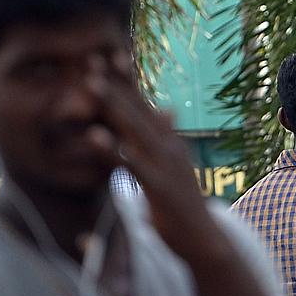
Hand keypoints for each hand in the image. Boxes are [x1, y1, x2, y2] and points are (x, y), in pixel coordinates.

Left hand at [95, 63, 220, 261]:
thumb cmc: (183, 203)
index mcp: (169, 141)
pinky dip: (112, 148)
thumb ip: (165, 137)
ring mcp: (165, 164)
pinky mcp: (159, 186)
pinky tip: (94, 135)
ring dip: (112, 105)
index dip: (127, 81)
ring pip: (135, 129)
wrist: (204, 239)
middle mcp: (169, 146)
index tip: (107, 56)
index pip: (145, 105)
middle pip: (137, 109)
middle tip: (90, 58)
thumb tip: (168, 110)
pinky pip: (132, 163)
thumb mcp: (174, 165)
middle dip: (114, 83)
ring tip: (90, 83)